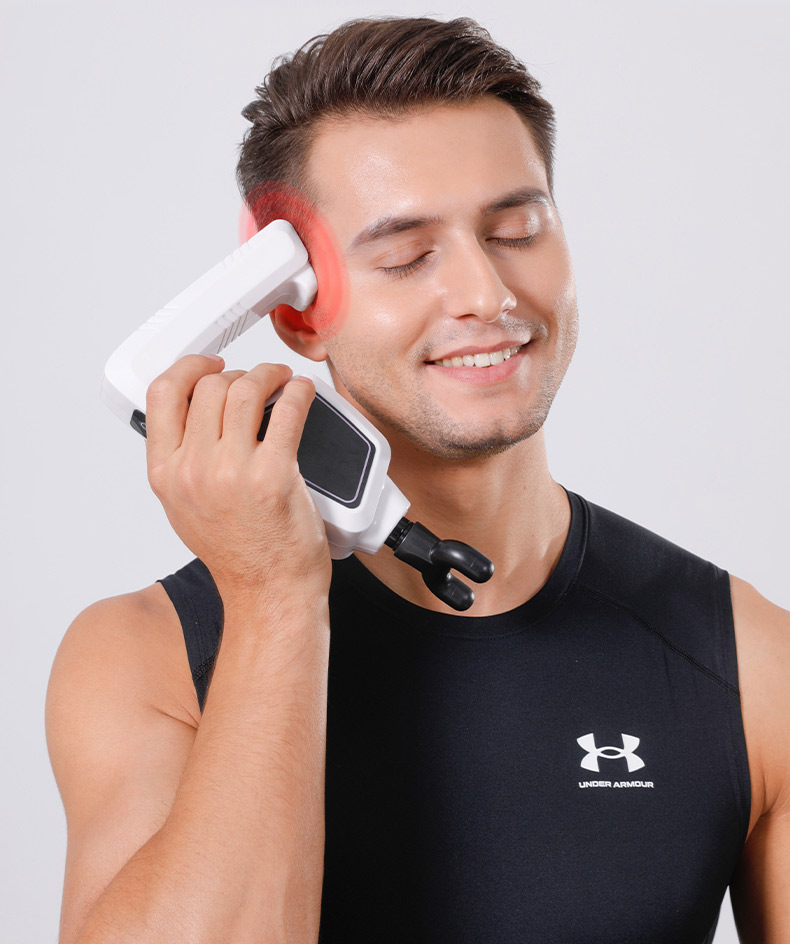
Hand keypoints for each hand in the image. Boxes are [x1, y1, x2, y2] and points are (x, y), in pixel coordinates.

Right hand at [145, 355, 331, 611]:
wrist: (269, 592)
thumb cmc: (235, 554)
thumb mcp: (184, 508)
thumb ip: (182, 461)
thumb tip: (193, 414)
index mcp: (165, 474)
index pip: (162, 394)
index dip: (189, 367)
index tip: (210, 365)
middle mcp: (193, 471)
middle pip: (209, 386)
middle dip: (239, 373)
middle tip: (260, 380)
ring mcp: (232, 473)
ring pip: (245, 390)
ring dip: (269, 374)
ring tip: (283, 381)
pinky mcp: (273, 476)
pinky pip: (288, 411)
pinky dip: (299, 392)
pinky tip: (303, 393)